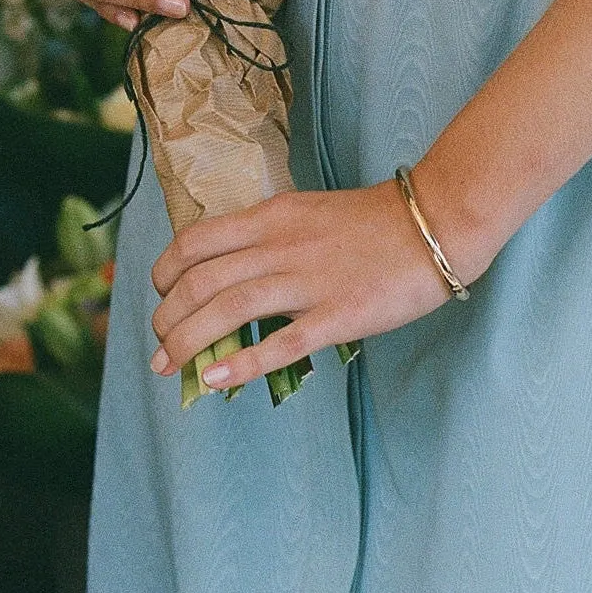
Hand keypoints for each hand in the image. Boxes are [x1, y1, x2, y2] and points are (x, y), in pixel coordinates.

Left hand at [147, 175, 461, 391]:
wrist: (433, 222)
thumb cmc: (372, 221)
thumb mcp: (308, 212)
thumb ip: (270, 238)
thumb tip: (231, 272)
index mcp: (272, 216)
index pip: (196, 241)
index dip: (165, 271)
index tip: (158, 294)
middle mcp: (281, 245)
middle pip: (203, 280)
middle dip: (168, 316)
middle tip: (159, 344)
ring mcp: (309, 281)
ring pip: (230, 309)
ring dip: (190, 341)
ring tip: (169, 366)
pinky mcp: (338, 315)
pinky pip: (283, 342)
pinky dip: (244, 363)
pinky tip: (216, 379)